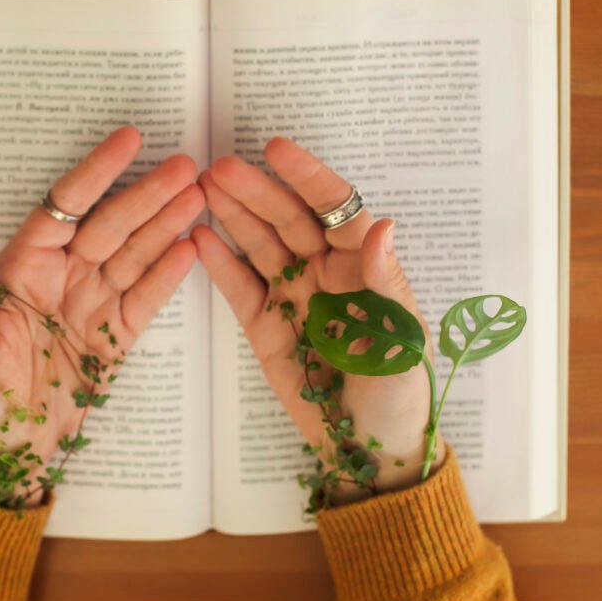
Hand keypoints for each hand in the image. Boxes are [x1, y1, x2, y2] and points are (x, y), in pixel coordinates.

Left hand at [0, 126, 203, 502]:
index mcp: (19, 270)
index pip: (64, 209)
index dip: (97, 173)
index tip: (129, 140)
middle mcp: (59, 281)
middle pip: (110, 227)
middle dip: (148, 196)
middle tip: (187, 167)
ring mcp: (89, 309)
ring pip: (134, 258)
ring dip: (167, 226)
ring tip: (200, 197)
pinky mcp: (112, 342)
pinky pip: (144, 302)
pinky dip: (167, 277)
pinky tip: (191, 248)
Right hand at [192, 138, 445, 499]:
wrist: (368, 450)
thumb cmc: (399, 394)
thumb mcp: (402, 340)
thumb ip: (385, 283)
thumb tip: (381, 225)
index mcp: (364, 267)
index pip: (336, 209)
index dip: (308, 178)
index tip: (277, 151)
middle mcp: (325, 272)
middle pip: (289, 220)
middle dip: (257, 192)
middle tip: (220, 169)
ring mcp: (291, 295)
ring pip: (259, 244)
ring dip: (233, 214)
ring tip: (202, 188)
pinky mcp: (263, 326)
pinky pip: (238, 287)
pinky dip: (218, 262)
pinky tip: (199, 237)